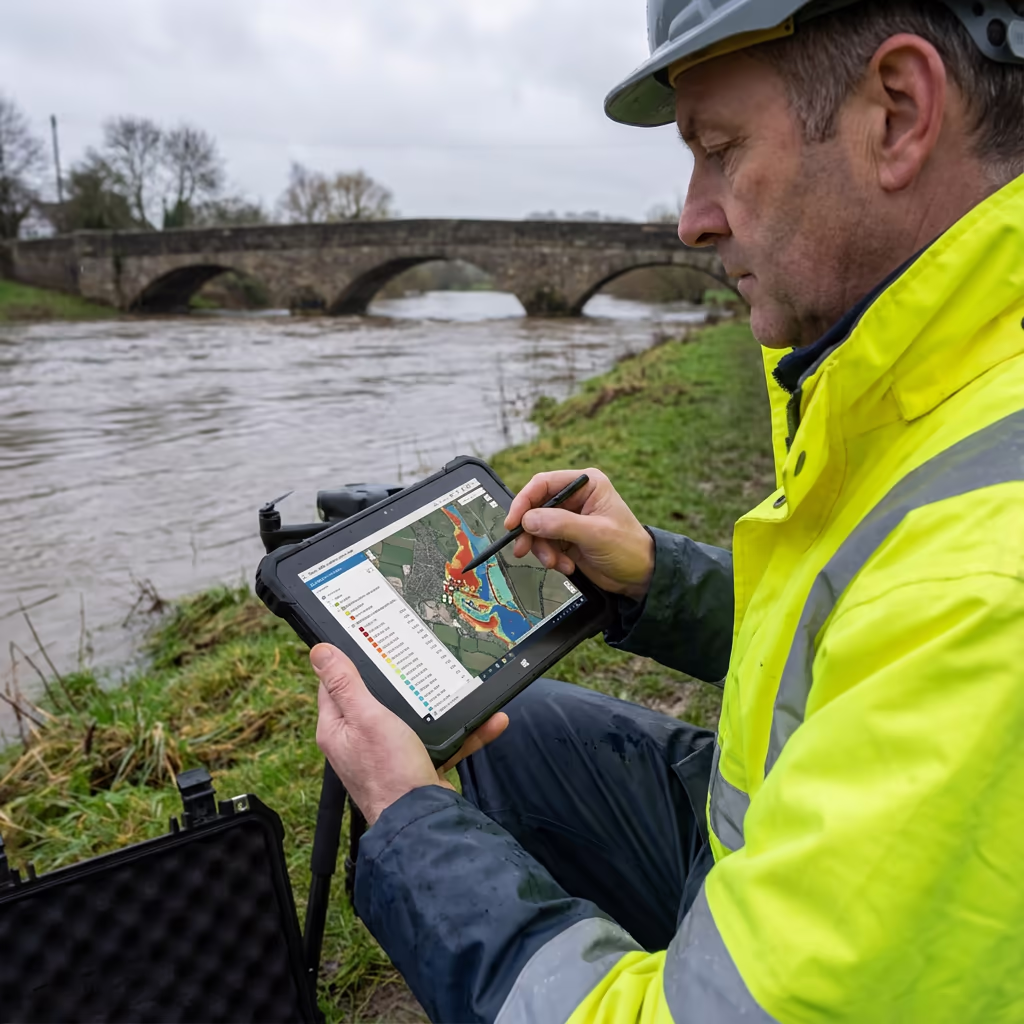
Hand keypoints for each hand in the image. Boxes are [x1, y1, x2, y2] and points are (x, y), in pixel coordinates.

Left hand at [312, 644, 508, 825]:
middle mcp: (359, 740)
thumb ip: (345, 684)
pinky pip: (441, 740)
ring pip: (415, 717)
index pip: (335, 684)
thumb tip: (319, 651)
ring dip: (440, 704)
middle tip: (417, 654)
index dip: (349, 660)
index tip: (369, 638)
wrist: (423, 819)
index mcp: (338, 727)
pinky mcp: (417, 764)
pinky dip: (463, 731)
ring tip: (460, 684)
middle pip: (376, 697)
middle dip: (400, 678)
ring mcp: (389, 753)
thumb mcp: (366, 717)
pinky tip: (489, 720)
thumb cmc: (388, 772)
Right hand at [506, 467, 653, 601]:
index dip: (524, 501)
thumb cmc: (629, 548)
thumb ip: (560, 525)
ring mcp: (569, 519)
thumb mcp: (595, 534)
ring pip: (536, 529)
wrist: (640, 576)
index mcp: (586, 484)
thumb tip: (528, 519)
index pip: (544, 484)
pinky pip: (544, 544)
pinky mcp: (566, 538)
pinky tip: (565, 566)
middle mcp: (575, 498)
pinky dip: (549, 557)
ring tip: (555, 563)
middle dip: (530, 531)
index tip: (514, 522)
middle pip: (535, 507)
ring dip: (541, 549)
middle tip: (523, 549)